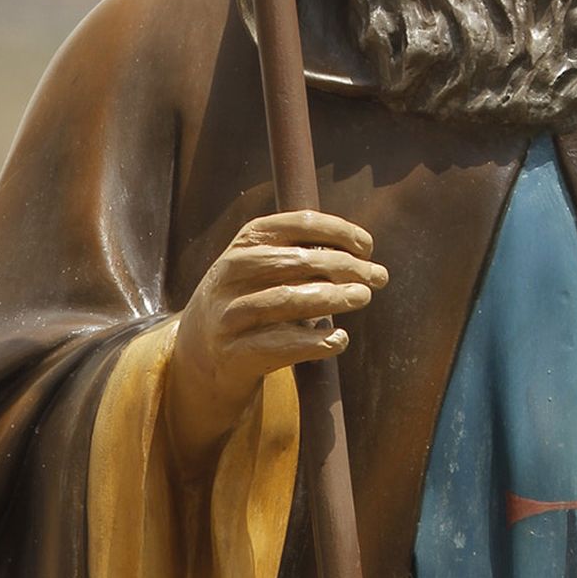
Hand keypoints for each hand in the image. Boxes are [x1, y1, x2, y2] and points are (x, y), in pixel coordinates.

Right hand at [162, 210, 386, 479]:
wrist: (198, 354)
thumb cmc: (250, 300)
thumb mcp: (264, 265)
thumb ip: (305, 254)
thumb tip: (365, 256)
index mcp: (246, 241)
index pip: (299, 223)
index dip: (339, 231)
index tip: (368, 246)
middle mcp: (232, 272)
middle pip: (297, 261)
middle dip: (345, 266)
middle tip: (378, 277)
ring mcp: (229, 313)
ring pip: (289, 300)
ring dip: (334, 298)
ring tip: (363, 297)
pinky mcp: (234, 353)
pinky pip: (281, 345)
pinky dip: (316, 341)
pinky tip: (339, 339)